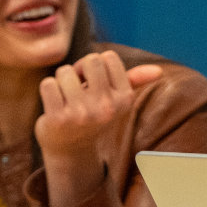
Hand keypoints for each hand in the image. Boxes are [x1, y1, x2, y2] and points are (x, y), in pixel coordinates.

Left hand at [32, 51, 162, 206]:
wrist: (70, 149)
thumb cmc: (92, 115)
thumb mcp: (116, 99)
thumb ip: (135, 81)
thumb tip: (159, 71)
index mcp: (124, 99)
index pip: (108, 57)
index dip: (96, 65)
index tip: (94, 82)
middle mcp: (107, 107)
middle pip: (90, 59)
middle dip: (79, 69)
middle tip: (77, 87)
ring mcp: (82, 114)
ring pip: (65, 71)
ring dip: (61, 81)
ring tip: (66, 98)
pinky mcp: (58, 118)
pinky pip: (48, 84)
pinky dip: (48, 90)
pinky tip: (54, 105)